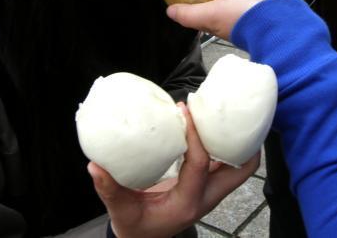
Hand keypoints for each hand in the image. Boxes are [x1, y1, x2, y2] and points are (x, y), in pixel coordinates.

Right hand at [88, 104, 259, 237]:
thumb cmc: (136, 227)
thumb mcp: (121, 212)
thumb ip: (110, 190)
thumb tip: (95, 166)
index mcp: (187, 203)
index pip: (201, 164)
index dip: (195, 136)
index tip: (184, 110)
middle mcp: (207, 197)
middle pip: (241, 169)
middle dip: (240, 139)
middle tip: (224, 111)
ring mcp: (211, 192)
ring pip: (240, 166)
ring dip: (236, 140)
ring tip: (224, 112)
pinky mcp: (208, 185)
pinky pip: (227, 163)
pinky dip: (226, 145)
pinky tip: (214, 125)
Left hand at [167, 0, 284, 41]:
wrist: (277, 26)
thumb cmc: (241, 19)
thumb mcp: (210, 14)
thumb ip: (190, 14)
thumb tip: (170, 12)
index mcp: (222, 22)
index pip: (208, 14)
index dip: (202, 3)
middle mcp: (240, 20)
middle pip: (233, 3)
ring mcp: (260, 16)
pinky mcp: (277, 11)